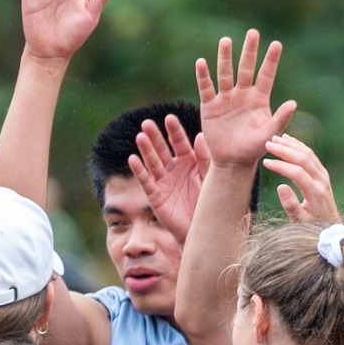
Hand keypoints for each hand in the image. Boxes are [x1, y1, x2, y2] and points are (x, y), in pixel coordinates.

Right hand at [127, 115, 206, 242]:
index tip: (169, 118)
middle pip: (162, 149)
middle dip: (155, 136)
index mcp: (189, 161)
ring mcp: (164, 181)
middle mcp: (174, 169)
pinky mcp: (155, 195)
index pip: (179, 143)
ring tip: (140, 136)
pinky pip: (146, 181)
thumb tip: (200, 136)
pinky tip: (133, 159)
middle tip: (147, 123)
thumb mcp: (210, 177)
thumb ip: (205, 158)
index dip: (174, 131)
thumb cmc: (209, 201)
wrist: (203, 227)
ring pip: (152, 162)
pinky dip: (139, 170)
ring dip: (146, 149)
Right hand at [195, 30, 296, 168]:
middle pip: (246, 68)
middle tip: (252, 33)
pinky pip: (206, 88)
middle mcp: (243, 94)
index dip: (271, 60)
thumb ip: (281, 118)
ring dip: (225, 58)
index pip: (266, 75)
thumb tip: (294, 102)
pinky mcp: (210, 106)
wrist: (232, 162)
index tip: (276, 44)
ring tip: (226, 41)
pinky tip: (201, 62)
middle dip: (249, 51)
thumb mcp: (270, 134)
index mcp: (259, 99)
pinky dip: (203, 76)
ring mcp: (226, 99)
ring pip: (225, 73)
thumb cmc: (254, 149)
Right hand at [265, 134, 338, 223]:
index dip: (280, 166)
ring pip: (308, 154)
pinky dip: (299, 146)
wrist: (331, 227)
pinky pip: (311, 155)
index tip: (265, 162)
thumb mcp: (300, 222)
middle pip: (303, 159)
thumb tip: (280, 187)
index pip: (297, 173)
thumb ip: (291, 206)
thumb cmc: (312, 227)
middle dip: (284, 150)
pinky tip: (288, 140)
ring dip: (291, 144)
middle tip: (268, 144)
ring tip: (275, 139)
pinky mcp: (322, 174)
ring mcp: (324, 176)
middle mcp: (322, 181)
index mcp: (316, 193)